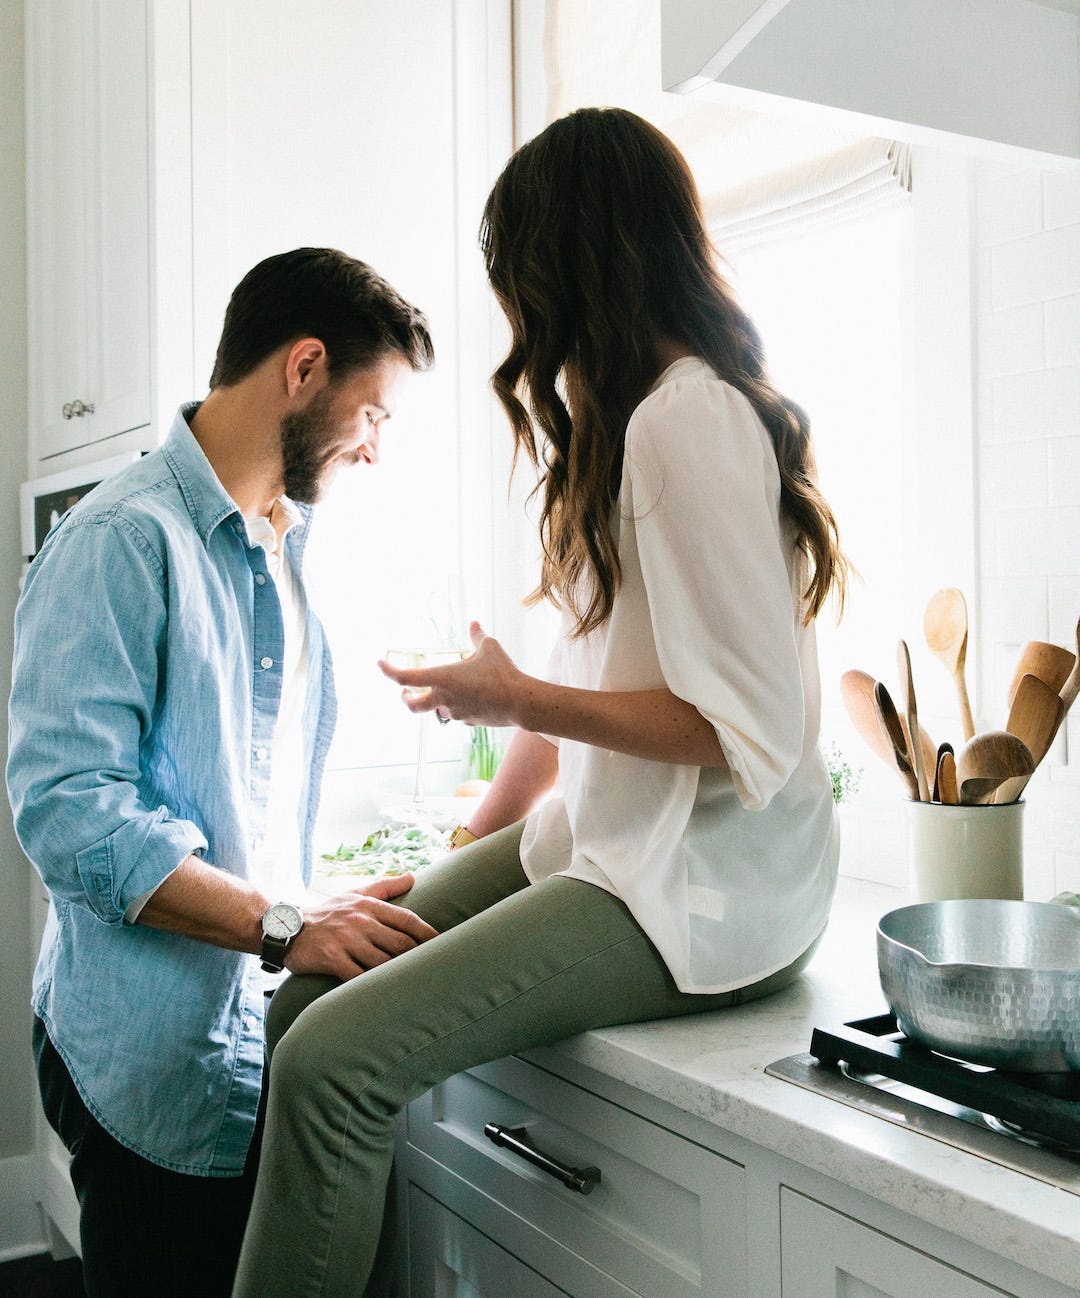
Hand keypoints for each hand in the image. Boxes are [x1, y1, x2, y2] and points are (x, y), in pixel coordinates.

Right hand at [285, 873, 437, 980]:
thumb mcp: (355, 893)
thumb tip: (413, 875)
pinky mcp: (332, 960)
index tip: (443, 944)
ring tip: (415, 985)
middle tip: (433, 969)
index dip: (428, 933)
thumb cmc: (327, 912)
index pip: (407, 918)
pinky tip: (384, 993)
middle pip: (400, 942)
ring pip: (383, 962)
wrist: (287, 928)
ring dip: (398, 974)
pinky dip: (372, 986)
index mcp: (369, 905)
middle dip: (418, 956)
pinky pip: (358, 977)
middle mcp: (360, 921)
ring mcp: (346, 941)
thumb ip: (385, 886)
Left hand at [378, 621, 529, 728]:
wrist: (520, 702)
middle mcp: (444, 698)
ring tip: (459, 685)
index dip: (389, 671)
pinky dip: (459, 706)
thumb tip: (474, 623)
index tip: (381, 664)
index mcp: (443, 678)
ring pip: (439, 709)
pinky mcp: (469, 722)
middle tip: (405, 692)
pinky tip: (475, 697)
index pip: (405, 677)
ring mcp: (455, 713)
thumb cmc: (503, 673)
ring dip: (441, 699)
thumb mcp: (490, 648)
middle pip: (413, 706)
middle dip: (406, 699)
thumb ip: (477, 636)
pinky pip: (458, 714)